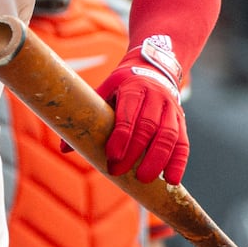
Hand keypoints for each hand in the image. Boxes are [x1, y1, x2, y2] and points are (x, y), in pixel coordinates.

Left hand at [97, 35, 188, 184]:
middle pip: (148, 127)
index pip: (128, 113)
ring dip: (158, 160)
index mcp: (134, 87)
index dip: (121, 136)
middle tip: (119, 171)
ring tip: (145, 179)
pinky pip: (183, 143)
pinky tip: (172, 180)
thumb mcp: (105, 89)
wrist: (154, 66)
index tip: (112, 156)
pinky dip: (178, 162)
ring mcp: (171, 109)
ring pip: (169, 136)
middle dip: (134, 152)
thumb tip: (64, 148)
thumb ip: (88, 114)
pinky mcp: (181, 121)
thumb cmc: (123, 83)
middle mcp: (156, 97)